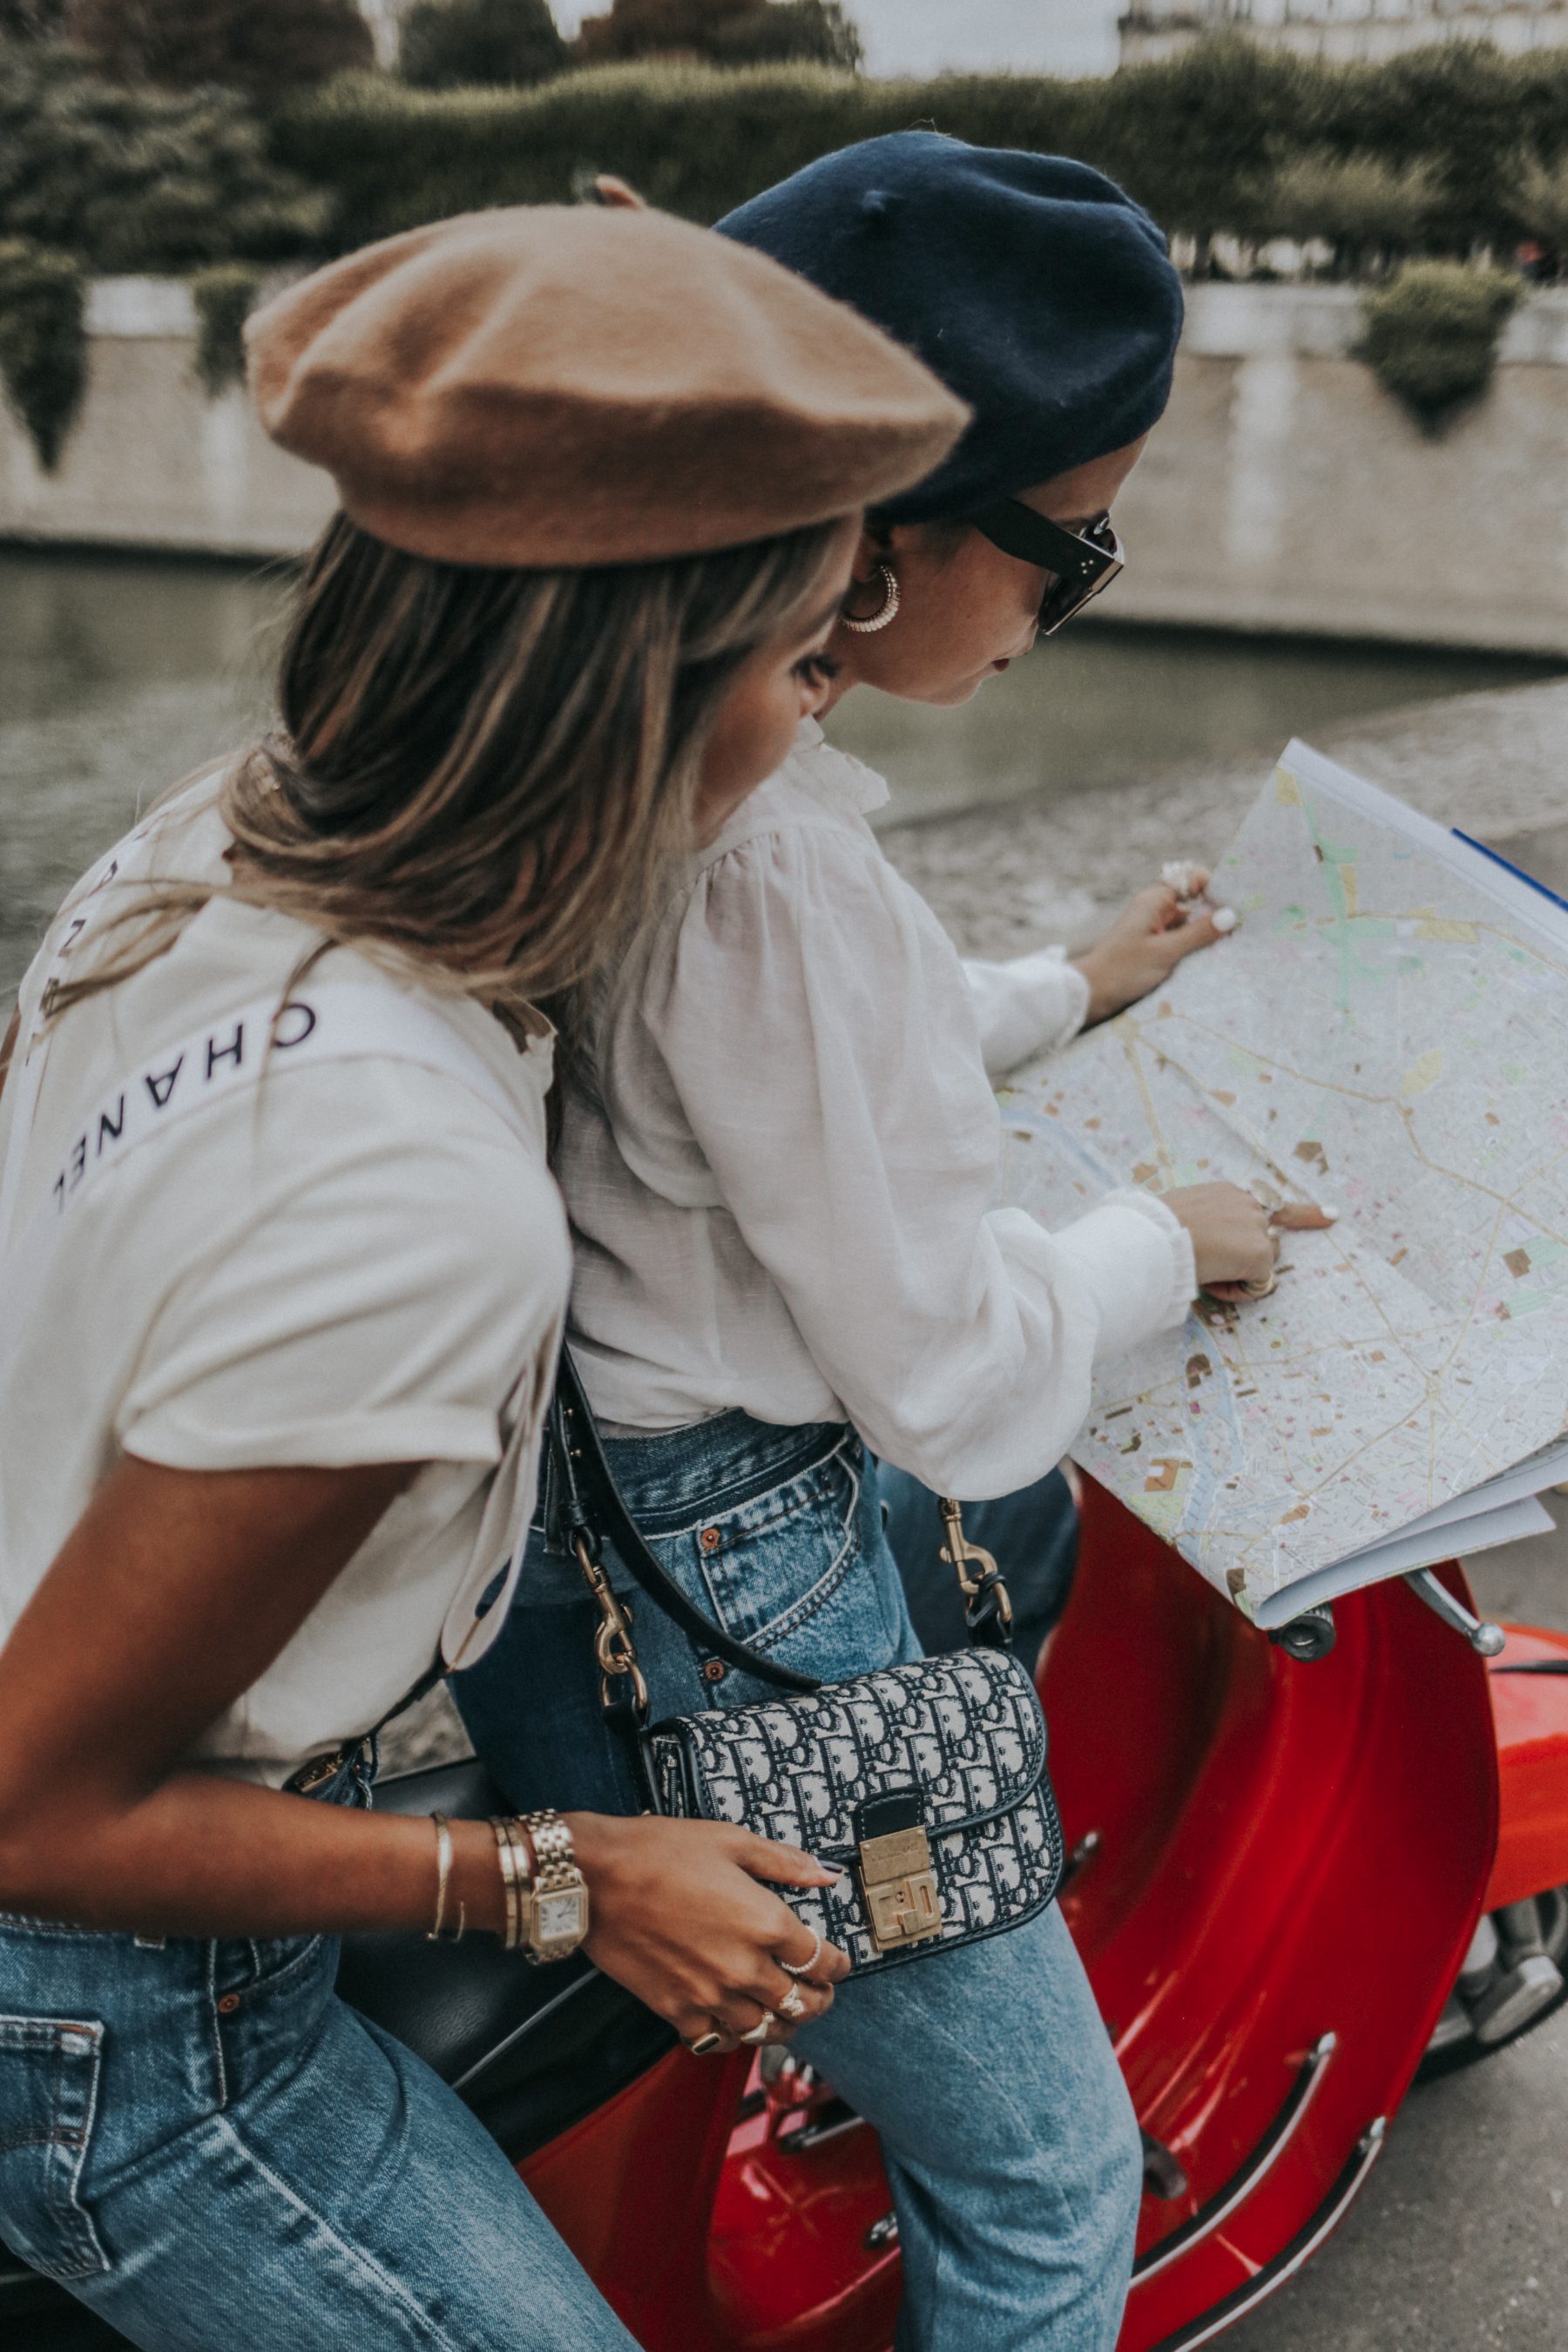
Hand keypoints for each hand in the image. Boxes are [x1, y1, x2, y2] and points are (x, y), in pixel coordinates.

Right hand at [568, 1812, 849, 2052]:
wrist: (595, 1879)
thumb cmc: (658, 1852)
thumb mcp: (730, 1841)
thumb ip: (784, 1861)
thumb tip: (826, 1872)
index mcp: (766, 1923)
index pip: (822, 1961)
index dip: (839, 1965)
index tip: (839, 1963)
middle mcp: (745, 1968)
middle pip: (802, 2003)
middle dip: (820, 1999)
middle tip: (822, 1993)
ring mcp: (710, 1995)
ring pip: (766, 2030)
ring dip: (784, 2024)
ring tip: (787, 2014)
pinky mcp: (676, 2009)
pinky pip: (717, 2041)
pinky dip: (735, 2037)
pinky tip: (738, 2024)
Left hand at [1071, 880, 1235, 1026]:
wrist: (1091, 994)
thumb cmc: (1124, 969)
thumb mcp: (1166, 952)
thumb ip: (1199, 933)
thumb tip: (1231, 915)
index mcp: (1155, 900)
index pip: (1192, 879)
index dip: (1214, 888)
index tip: (1235, 905)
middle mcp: (1155, 910)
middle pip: (1194, 903)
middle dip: (1215, 915)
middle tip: (1242, 930)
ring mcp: (1154, 929)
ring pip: (1189, 925)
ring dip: (1206, 935)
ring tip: (1232, 948)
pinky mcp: (1154, 947)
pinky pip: (1181, 942)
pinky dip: (1194, 949)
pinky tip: (1212, 961)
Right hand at [1162, 1185, 1335, 1297]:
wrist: (1154, 1238)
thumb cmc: (1155, 1231)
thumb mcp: (1181, 1215)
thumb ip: (1205, 1222)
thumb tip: (1208, 1243)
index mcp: (1227, 1192)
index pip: (1270, 1202)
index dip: (1306, 1213)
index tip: (1333, 1215)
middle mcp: (1248, 1203)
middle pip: (1267, 1241)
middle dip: (1251, 1259)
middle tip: (1211, 1266)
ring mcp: (1256, 1227)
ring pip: (1262, 1263)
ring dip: (1239, 1274)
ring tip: (1204, 1270)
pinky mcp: (1260, 1252)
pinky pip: (1257, 1284)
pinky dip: (1236, 1291)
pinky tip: (1212, 1281)